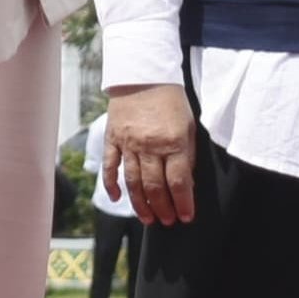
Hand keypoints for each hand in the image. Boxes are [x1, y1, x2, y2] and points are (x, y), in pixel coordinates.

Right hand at [107, 83, 200, 225]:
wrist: (143, 75)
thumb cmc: (171, 101)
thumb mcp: (188, 126)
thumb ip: (187, 155)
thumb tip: (186, 183)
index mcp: (173, 142)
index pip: (179, 182)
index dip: (183, 203)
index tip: (186, 217)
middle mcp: (150, 146)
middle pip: (155, 187)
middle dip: (163, 208)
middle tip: (167, 222)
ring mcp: (128, 144)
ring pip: (133, 182)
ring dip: (140, 204)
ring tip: (148, 218)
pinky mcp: (113, 139)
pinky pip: (110, 166)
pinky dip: (111, 184)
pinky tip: (116, 198)